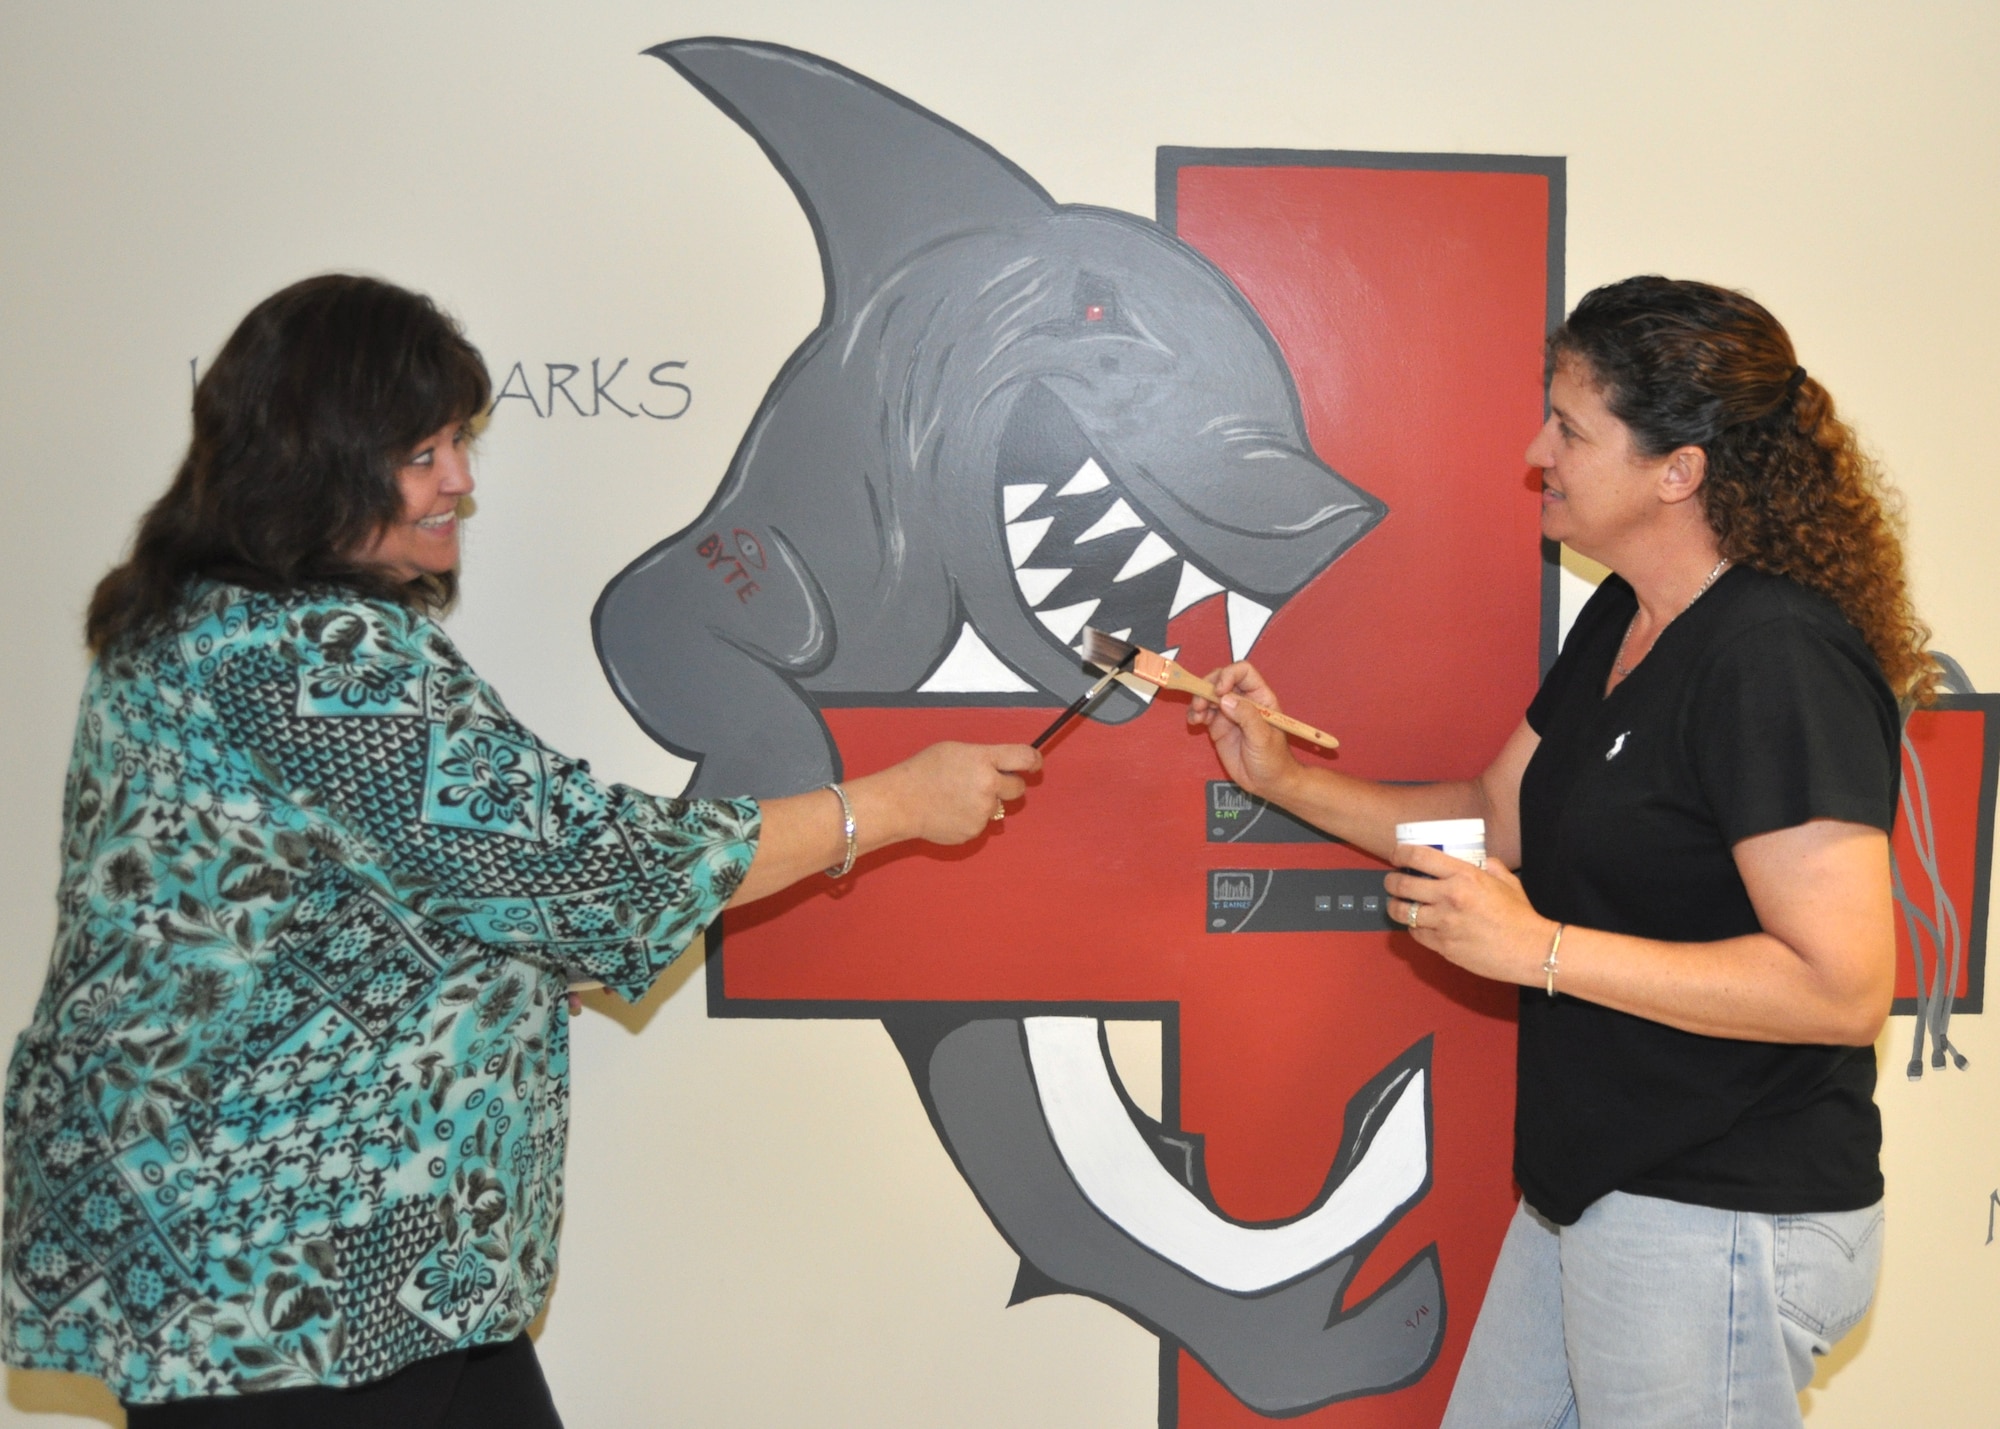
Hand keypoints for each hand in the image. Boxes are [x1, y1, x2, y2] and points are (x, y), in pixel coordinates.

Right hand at [882, 740, 1042, 844]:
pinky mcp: (975, 831)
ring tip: (958, 797)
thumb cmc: (923, 772)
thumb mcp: (955, 750)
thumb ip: (983, 757)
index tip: (1035, 763)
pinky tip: (952, 811)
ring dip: (986, 802)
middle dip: (1009, 785)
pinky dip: (972, 818)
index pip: (1025, 757)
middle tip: (989, 782)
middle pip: (1019, 788)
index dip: (1034, 760)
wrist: (901, 802)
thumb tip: (1003, 765)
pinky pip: (983, 823)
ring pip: (998, 807)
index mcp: (983, 760)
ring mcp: (982, 811)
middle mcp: (988, 786)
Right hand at [1185, 661, 1300, 799]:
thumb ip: (1246, 716)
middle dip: (1207, 687)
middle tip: (1201, 704)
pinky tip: (1194, 722)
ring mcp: (1229, 713)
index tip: (1219, 691)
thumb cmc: (1273, 760)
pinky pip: (1202, 712)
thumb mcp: (1262, 737)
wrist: (1267, 783)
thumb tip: (1225, 699)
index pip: (1243, 672)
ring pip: (1208, 695)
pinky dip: (1194, 714)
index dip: (1228, 675)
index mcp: (1260, 697)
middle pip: (1221, 679)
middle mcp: (1243, 701)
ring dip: (1198, 700)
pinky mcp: (1218, 726)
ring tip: (1197, 716)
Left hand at [1383, 843, 1554, 986]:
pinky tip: (1418, 924)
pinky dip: (1414, 928)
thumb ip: (1492, 867)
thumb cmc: (1521, 916)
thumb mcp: (1508, 882)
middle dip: (1391, 881)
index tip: (1396, 855)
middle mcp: (1450, 897)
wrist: (1531, 950)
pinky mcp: (1443, 946)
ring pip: (1403, 912)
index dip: (1400, 854)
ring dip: (1396, 906)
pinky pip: (1416, 934)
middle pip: (1402, 885)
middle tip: (1392, 881)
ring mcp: (1444, 924)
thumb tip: (1483, 860)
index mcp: (1464, 876)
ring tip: (1398, 904)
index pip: (1419, 857)